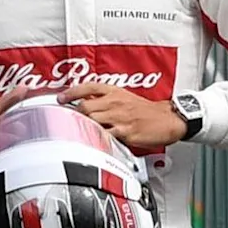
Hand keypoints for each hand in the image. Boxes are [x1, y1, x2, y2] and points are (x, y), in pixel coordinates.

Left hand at [63, 82, 186, 154]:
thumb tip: (84, 102)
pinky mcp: (126, 132)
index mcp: (115, 92)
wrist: (167, 119)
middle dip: (74, 114)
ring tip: (75, 130)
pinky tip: (91, 140)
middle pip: (86, 107)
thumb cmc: (145, 110)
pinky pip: (106, 135)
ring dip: (82, 126)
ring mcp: (120, 118)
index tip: (60, 98)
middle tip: (67, 120)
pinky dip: (97, 138)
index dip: (71, 92)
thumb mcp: (124, 97)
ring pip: (93, 120)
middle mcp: (115, 103)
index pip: (88, 87)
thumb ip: (104, 99)